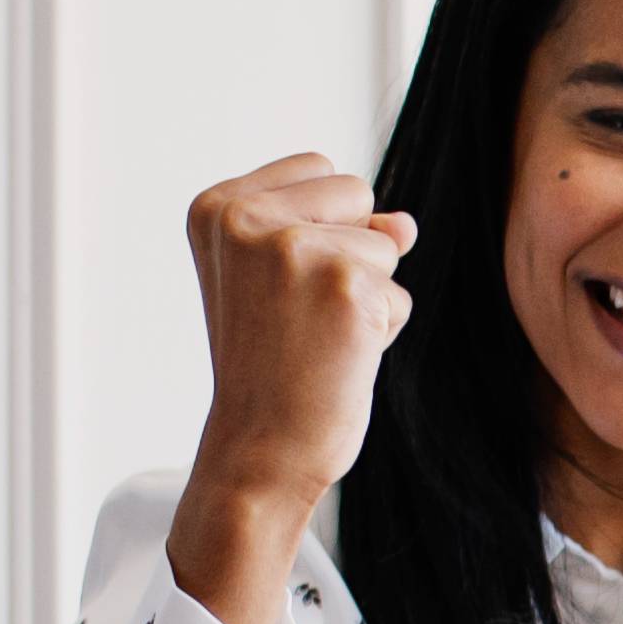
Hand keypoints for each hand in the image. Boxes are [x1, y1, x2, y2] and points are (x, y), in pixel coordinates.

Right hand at [171, 152, 417, 623]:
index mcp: (217, 207)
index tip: (277, 290)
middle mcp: (245, 217)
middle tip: (298, 318)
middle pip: (355, 191)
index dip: (323, 230)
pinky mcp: (345, 282)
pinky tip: (336, 360)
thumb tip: (405, 224)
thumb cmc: (272, 369)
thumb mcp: (290, 283)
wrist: (259, 452)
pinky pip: (399, 295)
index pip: (319, 170)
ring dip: (367, 299)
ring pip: (385, 244)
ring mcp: (293, 246)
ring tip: (315, 341)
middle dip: (350, 253)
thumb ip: (344, 231)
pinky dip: (382, 332)